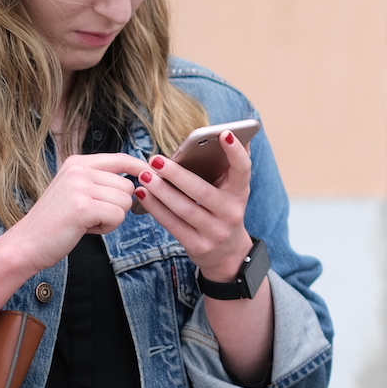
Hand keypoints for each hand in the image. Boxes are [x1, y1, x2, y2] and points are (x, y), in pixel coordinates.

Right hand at [2, 152, 144, 271]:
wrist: (26, 244)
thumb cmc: (55, 222)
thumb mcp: (75, 190)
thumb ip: (100, 181)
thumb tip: (138, 178)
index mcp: (77, 163)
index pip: (121, 158)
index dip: (139, 167)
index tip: (151, 173)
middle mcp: (79, 170)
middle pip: (128, 185)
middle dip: (117, 206)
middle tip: (91, 215)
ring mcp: (80, 187)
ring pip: (125, 202)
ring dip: (112, 218)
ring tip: (86, 221)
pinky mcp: (83, 206)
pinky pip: (118, 216)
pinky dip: (107, 228)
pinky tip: (86, 229)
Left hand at [132, 129, 253, 280]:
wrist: (227, 253)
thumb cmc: (224, 210)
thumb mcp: (232, 191)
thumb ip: (229, 166)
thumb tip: (230, 134)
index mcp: (240, 193)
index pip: (243, 170)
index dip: (236, 153)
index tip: (224, 133)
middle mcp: (231, 213)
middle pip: (203, 192)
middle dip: (177, 175)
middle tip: (156, 159)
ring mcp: (215, 232)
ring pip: (185, 210)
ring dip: (162, 192)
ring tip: (144, 176)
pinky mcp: (198, 246)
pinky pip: (173, 225)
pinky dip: (156, 209)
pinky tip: (143, 194)